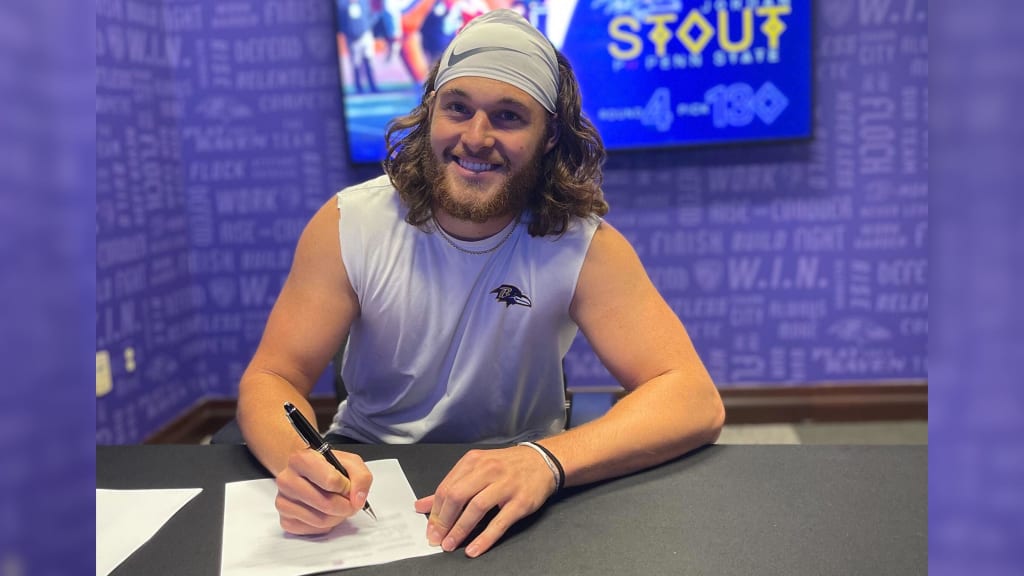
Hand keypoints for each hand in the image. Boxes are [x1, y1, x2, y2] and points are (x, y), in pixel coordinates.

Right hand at [275, 449, 372, 534]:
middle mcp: (287, 479)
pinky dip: (326, 525)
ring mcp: (283, 501)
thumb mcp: (350, 463)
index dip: (346, 487)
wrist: (308, 474)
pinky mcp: (285, 520)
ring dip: (338, 517)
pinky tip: (325, 512)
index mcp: (301, 459)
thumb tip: (357, 499)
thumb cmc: (328, 468)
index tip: (347, 485)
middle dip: (346, 506)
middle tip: (349, 501)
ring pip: (321, 520)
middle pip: (327, 504)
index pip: (331, 481)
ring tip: (338, 506)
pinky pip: (314, 530)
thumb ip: (361, 477)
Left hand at [414, 446, 556, 556]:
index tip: (430, 528)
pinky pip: (499, 522)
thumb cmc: (507, 467)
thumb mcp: (477, 469)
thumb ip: (450, 487)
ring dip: (460, 529)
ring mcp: (505, 485)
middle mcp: (488, 470)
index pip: (447, 487)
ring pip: (476, 508)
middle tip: (436, 539)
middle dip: (443, 521)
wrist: (542, 462)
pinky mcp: (520, 502)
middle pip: (458, 496)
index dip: (435, 511)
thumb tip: (422, 505)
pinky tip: (474, 549)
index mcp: (473, 462)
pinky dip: (485, 538)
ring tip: (450, 544)